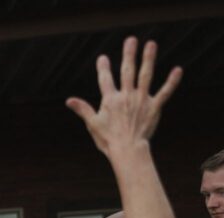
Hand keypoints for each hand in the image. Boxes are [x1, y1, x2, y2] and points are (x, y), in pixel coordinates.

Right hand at [66, 38, 181, 156]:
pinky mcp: (154, 107)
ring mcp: (141, 100)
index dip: (103, 68)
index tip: (103, 57)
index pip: (105, 79)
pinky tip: (177, 70)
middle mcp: (126, 96)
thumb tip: (69, 100)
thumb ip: (82, 109)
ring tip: (151, 44)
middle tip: (131, 40)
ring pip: (145, 75)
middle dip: (128, 54)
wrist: (127, 149)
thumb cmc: (108, 139)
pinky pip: (164, 92)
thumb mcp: (92, 124)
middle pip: (127, 71)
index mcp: (110, 100)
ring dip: (148, 59)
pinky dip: (172, 81)